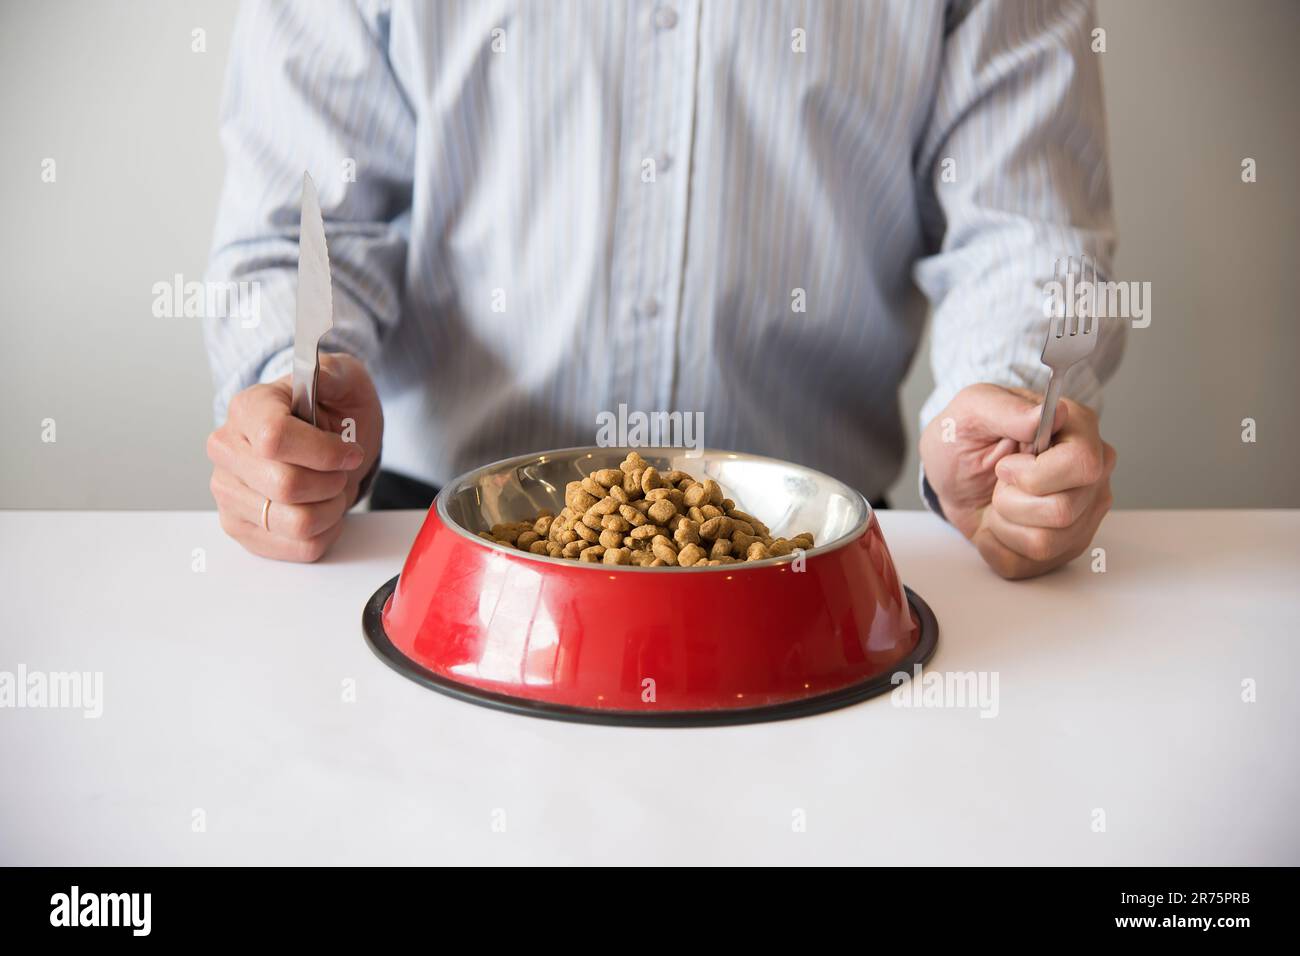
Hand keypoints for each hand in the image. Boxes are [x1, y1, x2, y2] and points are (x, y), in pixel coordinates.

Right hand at [207, 353, 382, 561]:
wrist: (327, 442)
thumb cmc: (334, 411)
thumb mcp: (344, 380)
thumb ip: (333, 373)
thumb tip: (319, 373)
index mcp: (246, 408)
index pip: (275, 439)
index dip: (324, 452)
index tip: (347, 451)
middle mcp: (226, 451)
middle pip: (285, 487)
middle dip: (331, 482)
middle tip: (340, 471)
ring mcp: (228, 493)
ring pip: (295, 523)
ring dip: (330, 509)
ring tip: (330, 490)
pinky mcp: (241, 528)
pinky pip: (298, 547)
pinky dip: (324, 532)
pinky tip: (320, 509)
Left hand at [919, 383, 1115, 579]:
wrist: (954, 471)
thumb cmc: (966, 435)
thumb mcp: (973, 409)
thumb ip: (1008, 409)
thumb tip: (1053, 413)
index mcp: (1079, 431)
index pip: (1082, 466)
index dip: (1034, 476)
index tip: (1004, 467)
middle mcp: (1092, 475)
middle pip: (1062, 511)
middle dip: (1010, 502)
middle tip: (998, 482)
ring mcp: (1084, 513)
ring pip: (1045, 544)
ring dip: (1003, 524)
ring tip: (998, 501)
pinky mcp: (1065, 545)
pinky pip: (1027, 566)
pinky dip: (996, 547)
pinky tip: (996, 524)